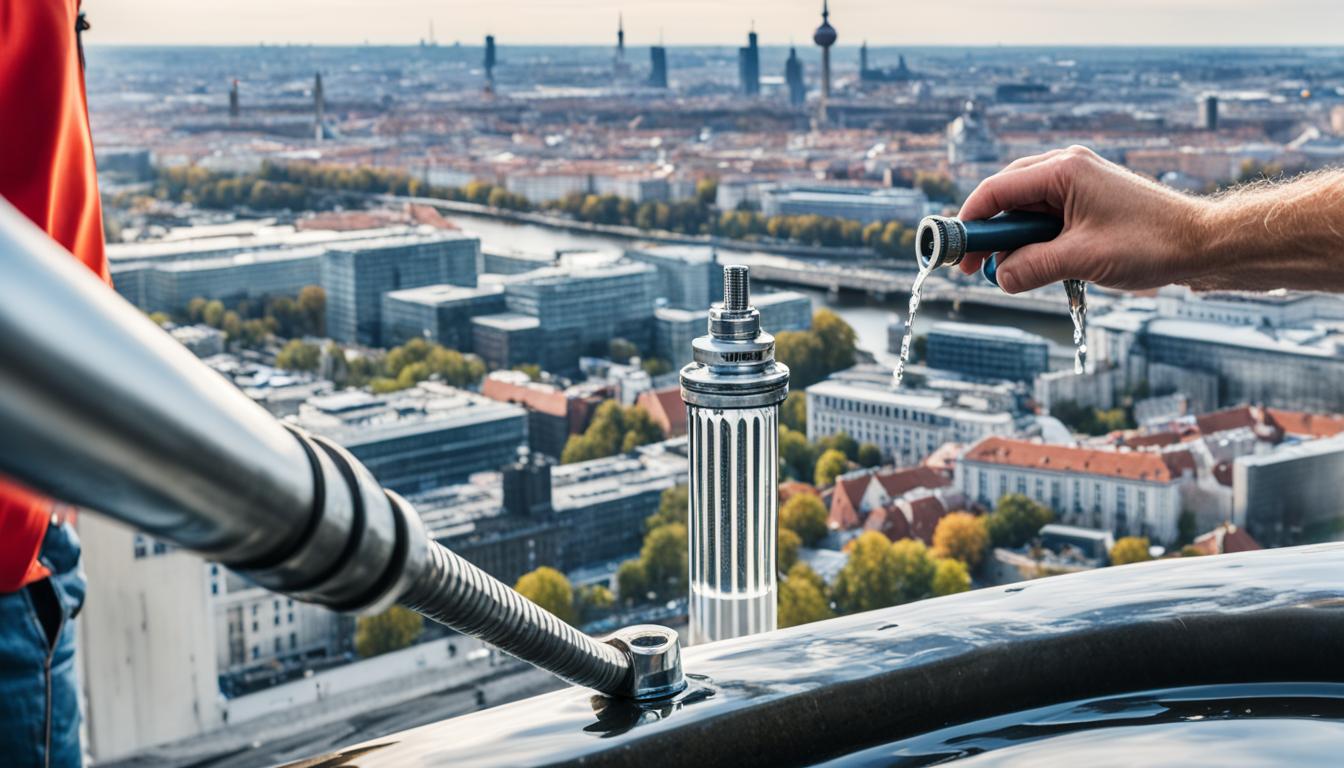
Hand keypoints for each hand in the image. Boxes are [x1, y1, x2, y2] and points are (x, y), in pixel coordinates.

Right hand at [957, 146, 1211, 293]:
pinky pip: (1046, 216)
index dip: (969, 223)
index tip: (956, 254)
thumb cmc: (1153, 242)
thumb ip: (1032, 268)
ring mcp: (1080, 182)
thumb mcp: (1082, 260)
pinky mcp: (1089, 200)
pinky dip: (1034, 239)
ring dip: (1012, 239)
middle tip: (973, 266)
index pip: (996, 190)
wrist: (1203, 243)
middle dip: (987, 232)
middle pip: (1006, 195)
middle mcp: (1068, 167)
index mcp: (1064, 169)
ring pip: (1025, 208)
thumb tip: (999, 278)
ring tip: (1008, 270)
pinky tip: (1035, 263)